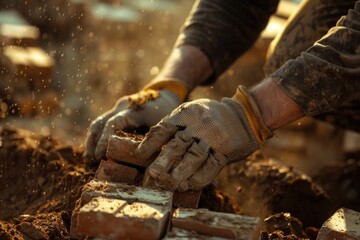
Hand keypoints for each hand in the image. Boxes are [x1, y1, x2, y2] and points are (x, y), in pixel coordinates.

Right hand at [84, 79, 187, 164]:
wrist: (166, 96)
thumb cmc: (167, 115)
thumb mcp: (164, 128)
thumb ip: (153, 144)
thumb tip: (145, 167)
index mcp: (134, 110)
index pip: (114, 123)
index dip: (106, 140)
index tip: (102, 156)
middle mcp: (122, 107)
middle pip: (99, 123)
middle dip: (93, 143)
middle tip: (91, 162)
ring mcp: (117, 109)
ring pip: (97, 124)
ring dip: (92, 142)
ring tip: (89, 161)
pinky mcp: (116, 114)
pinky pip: (101, 125)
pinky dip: (97, 139)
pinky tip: (95, 154)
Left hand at [136, 86, 272, 190]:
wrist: (242, 114)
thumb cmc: (208, 116)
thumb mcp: (190, 111)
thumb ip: (175, 125)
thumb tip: (152, 148)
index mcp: (187, 112)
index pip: (164, 128)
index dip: (150, 143)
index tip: (139, 155)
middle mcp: (200, 124)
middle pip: (178, 145)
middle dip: (162, 162)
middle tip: (152, 176)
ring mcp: (214, 137)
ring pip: (194, 157)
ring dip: (180, 174)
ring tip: (169, 184)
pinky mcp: (226, 149)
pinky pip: (211, 167)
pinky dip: (199, 179)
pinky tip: (189, 185)